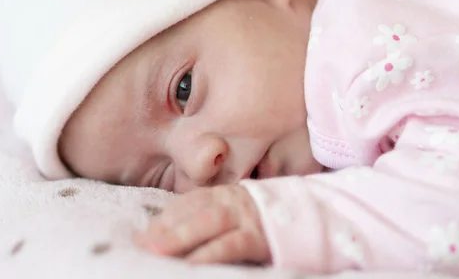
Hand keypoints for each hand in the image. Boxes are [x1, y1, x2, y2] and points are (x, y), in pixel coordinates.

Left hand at [134, 184, 270, 264]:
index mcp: (225, 194)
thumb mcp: (241, 213)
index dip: (164, 219)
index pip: (187, 203)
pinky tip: (192, 265)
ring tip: (156, 251)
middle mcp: (233, 200)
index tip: (143, 235)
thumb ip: (216, 218)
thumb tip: (180, 236)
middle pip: (193, 211)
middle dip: (164, 228)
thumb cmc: (271, 219)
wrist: (318, 215)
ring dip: (179, 236)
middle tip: (140, 245)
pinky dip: (210, 253)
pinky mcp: (262, 234)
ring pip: (208, 222)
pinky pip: (232, 244)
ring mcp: (248, 215)